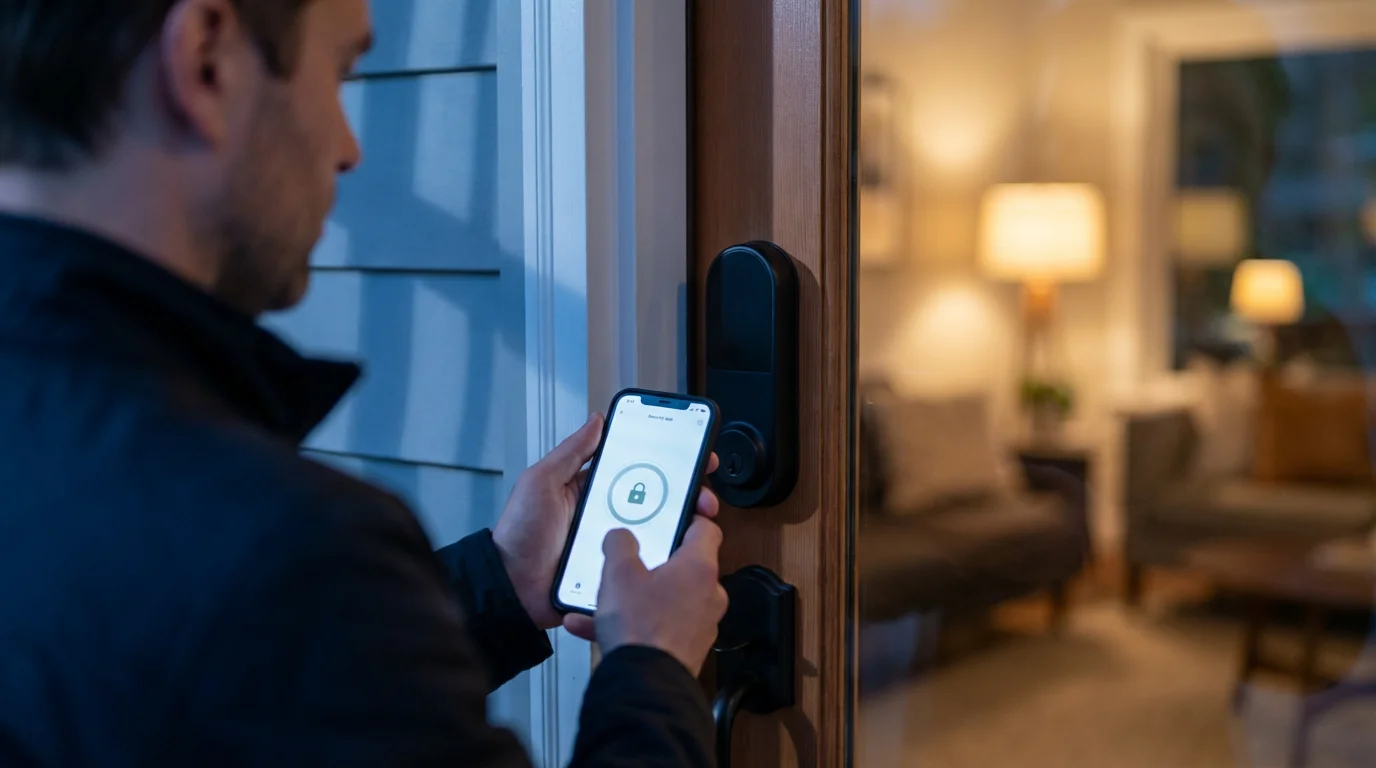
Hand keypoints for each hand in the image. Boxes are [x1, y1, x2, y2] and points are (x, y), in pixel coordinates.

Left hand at [493, 413, 720, 630]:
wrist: (511, 589)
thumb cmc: (519, 535)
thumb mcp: (541, 482)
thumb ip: (571, 453)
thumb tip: (596, 421)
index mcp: (593, 490)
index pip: (638, 470)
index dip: (668, 461)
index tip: (695, 454)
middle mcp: (609, 516)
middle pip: (659, 502)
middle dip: (688, 495)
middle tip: (704, 496)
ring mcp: (616, 546)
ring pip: (660, 533)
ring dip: (684, 527)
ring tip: (698, 522)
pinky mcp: (617, 574)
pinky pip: (647, 565)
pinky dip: (667, 559)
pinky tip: (682, 553)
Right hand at [563, 518, 728, 675]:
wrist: (644, 685)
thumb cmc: (640, 628)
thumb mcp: (618, 573)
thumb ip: (620, 544)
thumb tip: (621, 536)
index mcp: (699, 567)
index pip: (707, 528)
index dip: (690, 516)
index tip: (677, 513)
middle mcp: (708, 595)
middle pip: (684, 565)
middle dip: (654, 563)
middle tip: (631, 560)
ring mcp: (700, 624)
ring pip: (666, 599)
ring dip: (636, 597)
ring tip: (603, 599)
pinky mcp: (686, 648)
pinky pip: (657, 626)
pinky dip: (632, 624)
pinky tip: (593, 627)